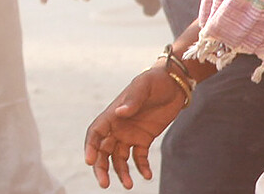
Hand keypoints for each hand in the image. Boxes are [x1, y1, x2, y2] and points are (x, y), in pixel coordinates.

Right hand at [84, 65, 189, 188]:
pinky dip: (141, 167)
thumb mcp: (144, 86)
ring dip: (121, 172)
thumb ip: (132, 99)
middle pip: (103, 150)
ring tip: (129, 185)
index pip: (95, 134)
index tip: (90, 162)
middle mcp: (117, 127)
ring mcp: (130, 134)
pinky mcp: (144, 139)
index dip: (90, 147)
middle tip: (104, 184)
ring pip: (119, 158)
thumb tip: (120, 113)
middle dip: (101, 167)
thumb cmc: (155, 80)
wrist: (174, 83)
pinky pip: (139, 157)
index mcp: (112, 114)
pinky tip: (147, 175)